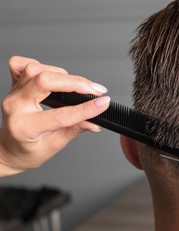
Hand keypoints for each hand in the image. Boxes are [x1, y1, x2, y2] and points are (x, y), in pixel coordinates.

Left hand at [0, 56, 109, 175]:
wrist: (9, 149)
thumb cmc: (29, 150)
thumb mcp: (56, 144)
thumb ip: (76, 128)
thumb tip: (96, 121)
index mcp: (25, 127)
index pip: (61, 114)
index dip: (86, 108)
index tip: (103, 103)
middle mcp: (16, 106)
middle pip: (45, 82)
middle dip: (76, 83)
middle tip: (96, 90)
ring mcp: (13, 93)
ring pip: (36, 69)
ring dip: (61, 75)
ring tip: (76, 85)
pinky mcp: (13, 84)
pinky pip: (21, 64)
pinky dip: (40, 66)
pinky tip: (52, 75)